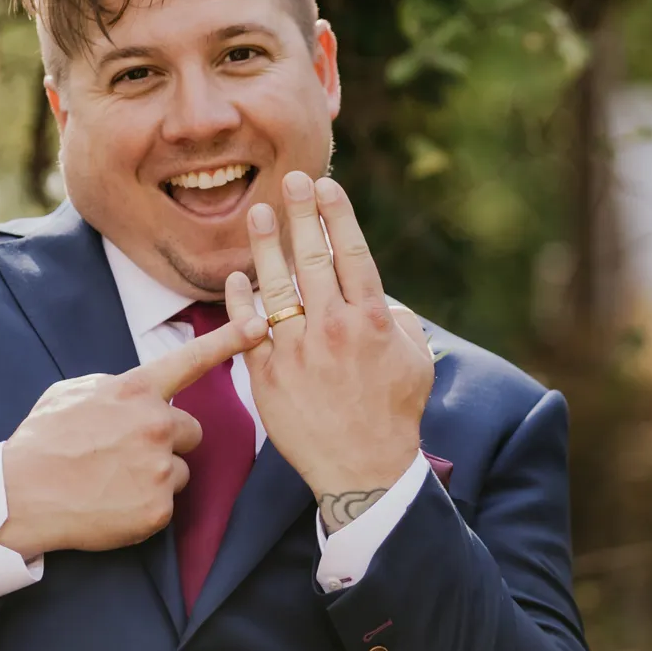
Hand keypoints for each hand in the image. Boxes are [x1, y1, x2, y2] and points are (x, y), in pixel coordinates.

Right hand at [0, 310, 262, 558]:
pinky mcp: (158, 509)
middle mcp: (154, 425)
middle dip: (167, 442)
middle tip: (125, 454)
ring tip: (112, 481)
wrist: (20, 496)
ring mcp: (158, 468)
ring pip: (179, 471)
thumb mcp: (73, 393)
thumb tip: (134, 395)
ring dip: (155, 476)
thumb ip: (115, 389)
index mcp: (134, 392)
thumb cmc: (41, 442)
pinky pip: (167, 504)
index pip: (189, 362)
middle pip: (190, 431)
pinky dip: (145, 507)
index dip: (228, 342)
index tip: (260, 326)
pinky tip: (112, 504)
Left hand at [224, 172, 433, 531]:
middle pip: (312, 258)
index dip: (337, 216)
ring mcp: (297, 351)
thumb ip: (398, 320)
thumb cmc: (394, 415)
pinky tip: (236, 277)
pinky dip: (239, 301)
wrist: (363, 470)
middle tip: (290, 180)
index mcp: (371, 320)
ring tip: (256, 212)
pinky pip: (248, 329)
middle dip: (301, 213)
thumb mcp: (415, 362)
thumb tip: (379, 295)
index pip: (351, 254)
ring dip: (265, 245)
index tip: (325, 187)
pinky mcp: (268, 376)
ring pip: (275, 286)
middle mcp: (333, 328)